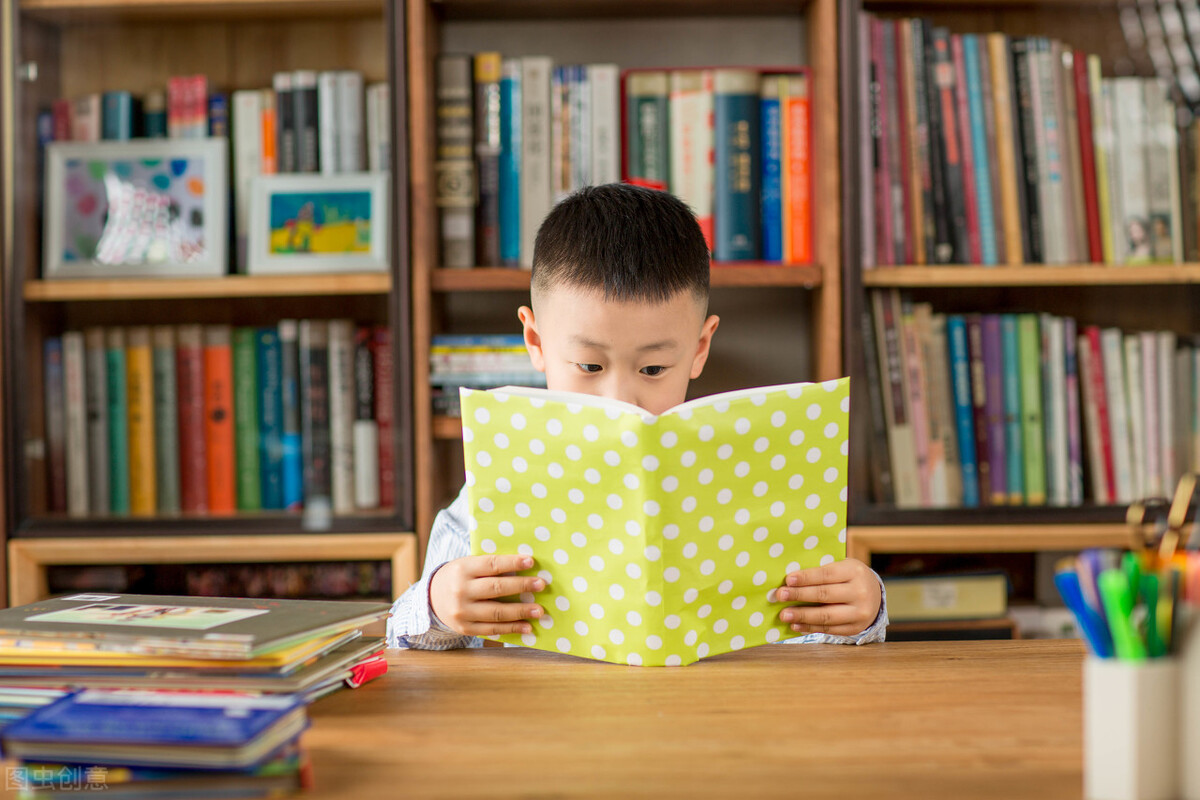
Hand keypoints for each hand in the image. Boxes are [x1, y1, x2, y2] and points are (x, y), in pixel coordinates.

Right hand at [429, 555, 545, 636]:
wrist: (431, 598)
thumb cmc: (459, 577)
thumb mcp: (468, 565)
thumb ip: (490, 566)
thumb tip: (524, 567)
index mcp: (463, 569)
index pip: (491, 564)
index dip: (512, 563)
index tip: (531, 561)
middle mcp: (461, 590)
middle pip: (496, 588)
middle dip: (522, 586)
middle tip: (542, 584)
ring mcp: (462, 612)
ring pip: (496, 612)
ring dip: (521, 612)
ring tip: (539, 610)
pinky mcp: (465, 628)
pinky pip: (492, 629)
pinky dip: (511, 628)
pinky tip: (527, 626)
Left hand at [774, 558, 881, 636]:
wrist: (875, 595)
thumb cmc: (849, 577)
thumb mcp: (842, 567)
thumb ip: (821, 572)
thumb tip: (790, 582)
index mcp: (854, 571)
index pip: (826, 574)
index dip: (806, 577)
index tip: (788, 580)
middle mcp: (860, 592)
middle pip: (825, 595)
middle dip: (800, 595)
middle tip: (780, 595)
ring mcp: (859, 613)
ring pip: (826, 615)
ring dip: (802, 616)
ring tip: (784, 615)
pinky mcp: (855, 628)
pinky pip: (829, 629)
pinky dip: (810, 628)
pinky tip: (796, 625)